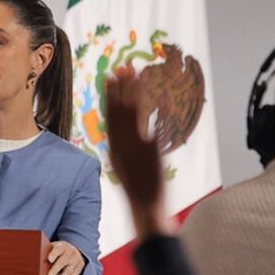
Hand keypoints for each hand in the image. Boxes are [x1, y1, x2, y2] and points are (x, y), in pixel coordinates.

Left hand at [47, 241, 85, 274]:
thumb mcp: (52, 248)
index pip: (58, 249)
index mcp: (62, 247)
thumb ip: (44, 253)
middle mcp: (70, 253)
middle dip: (56, 270)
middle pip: (63, 262)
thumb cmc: (57, 251)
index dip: (54, 254)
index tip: (49, 259)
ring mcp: (76, 261)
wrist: (73, 250)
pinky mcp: (79, 270)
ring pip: (68, 273)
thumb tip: (31, 261)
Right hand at [105, 67, 171, 237]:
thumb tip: (122, 130)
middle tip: (123, 67)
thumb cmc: (136, 190)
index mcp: (114, 148)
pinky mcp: (154, 150)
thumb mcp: (123, 166)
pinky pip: (156, 125)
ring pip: (135, 114)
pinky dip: (160, 110)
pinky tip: (164, 95)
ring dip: (136, 93)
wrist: (146, 207)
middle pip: (121, 111)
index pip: (110, 116)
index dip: (110, 96)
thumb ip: (123, 146)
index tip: (111, 78)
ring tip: (138, 74)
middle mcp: (123, 145)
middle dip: (122, 88)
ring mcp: (138, 146)